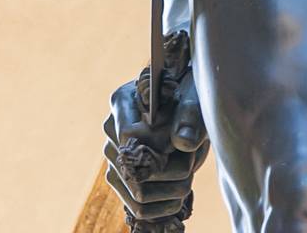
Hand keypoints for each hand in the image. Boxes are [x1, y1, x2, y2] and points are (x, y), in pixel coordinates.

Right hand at [103, 37, 207, 230]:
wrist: (186, 113)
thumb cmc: (189, 98)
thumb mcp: (195, 97)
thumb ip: (190, 115)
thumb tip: (182, 143)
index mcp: (122, 100)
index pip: (129, 135)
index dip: (159, 144)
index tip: (179, 140)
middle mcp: (111, 131)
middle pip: (135, 168)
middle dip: (171, 170)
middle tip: (190, 160)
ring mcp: (113, 158)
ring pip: (138, 192)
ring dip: (171, 189)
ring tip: (188, 173)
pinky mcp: (122, 182)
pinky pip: (138, 208)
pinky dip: (164, 207)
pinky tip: (180, 195)